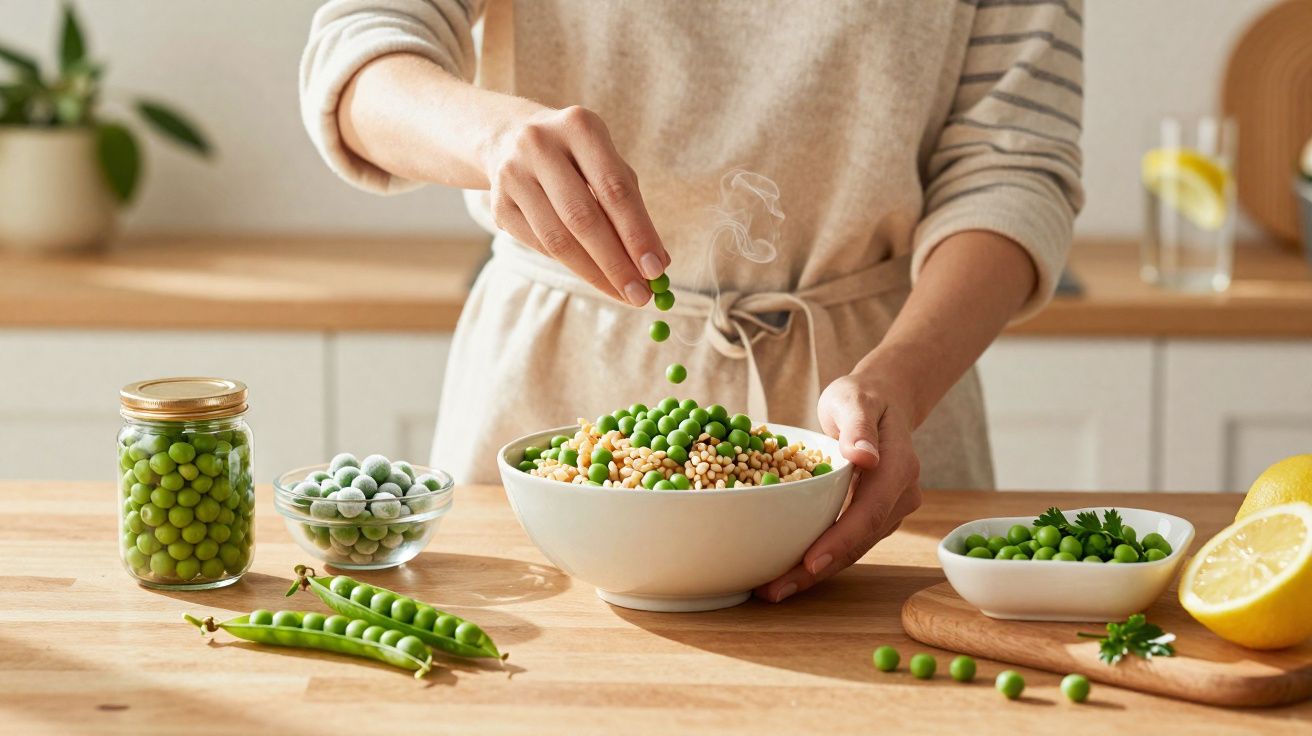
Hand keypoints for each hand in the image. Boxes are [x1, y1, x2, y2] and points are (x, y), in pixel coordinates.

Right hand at [484, 105, 669, 304]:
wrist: (510, 138)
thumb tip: (658, 263)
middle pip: (582, 217)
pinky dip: (569, 265)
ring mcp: (512, 174)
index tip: (656, 269)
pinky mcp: (498, 203)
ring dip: (593, 273)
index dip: (637, 233)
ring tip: (622, 293)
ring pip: (557, 239)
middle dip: (616, 263)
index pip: (614, 189)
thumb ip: (634, 209)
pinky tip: (592, 275)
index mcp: (579, 126)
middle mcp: (540, 145)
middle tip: (641, 295)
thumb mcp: (608, 165)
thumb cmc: (576, 158)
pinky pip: (539, 245)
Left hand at [755, 371, 922, 602]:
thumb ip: (859, 426)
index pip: (869, 511)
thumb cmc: (862, 396)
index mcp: (899, 467)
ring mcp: (890, 509)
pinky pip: (848, 542)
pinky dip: (820, 558)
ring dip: (815, 572)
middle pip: (859, 540)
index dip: (840, 540)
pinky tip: (788, 573)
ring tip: (773, 590)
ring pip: (853, 548)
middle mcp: (901, 495)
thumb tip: (865, 456)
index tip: (811, 562)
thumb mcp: (855, 398)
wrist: (883, 400)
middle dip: (818, 569)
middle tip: (775, 590)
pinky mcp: (875, 516)